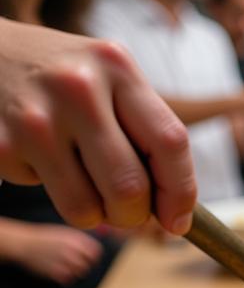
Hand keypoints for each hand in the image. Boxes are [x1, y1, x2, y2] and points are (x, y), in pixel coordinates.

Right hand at [0, 19, 195, 233]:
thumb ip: (146, 132)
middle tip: (126, 210)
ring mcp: (34, 117)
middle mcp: (77, 87)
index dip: (181, 193)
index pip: (170, 142)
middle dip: (134, 214)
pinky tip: (41, 157)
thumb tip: (176, 212)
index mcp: (116, 67)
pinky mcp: (0, 145)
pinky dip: (54, 193)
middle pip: (130, 187)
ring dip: (96, 213)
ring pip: (88, 208)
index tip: (178, 221)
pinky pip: (50, 200)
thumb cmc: (64, 80)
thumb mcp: (109, 81)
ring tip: (83, 181)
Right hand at [9, 220, 102, 284]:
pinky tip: (57, 270)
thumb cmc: (44, 238)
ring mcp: (65, 261)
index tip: (89, 258)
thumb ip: (81, 240)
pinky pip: (69, 279)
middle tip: (74, 263)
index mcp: (76, 239)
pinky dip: (65, 277)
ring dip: (75, 271)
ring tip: (64, 266)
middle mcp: (73, 250)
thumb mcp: (65, 233)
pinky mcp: (57, 272)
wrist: (24, 243)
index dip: (93, 256)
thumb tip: (96, 248)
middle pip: (89, 264)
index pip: (96, 252)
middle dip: (84, 265)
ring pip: (80, 273)